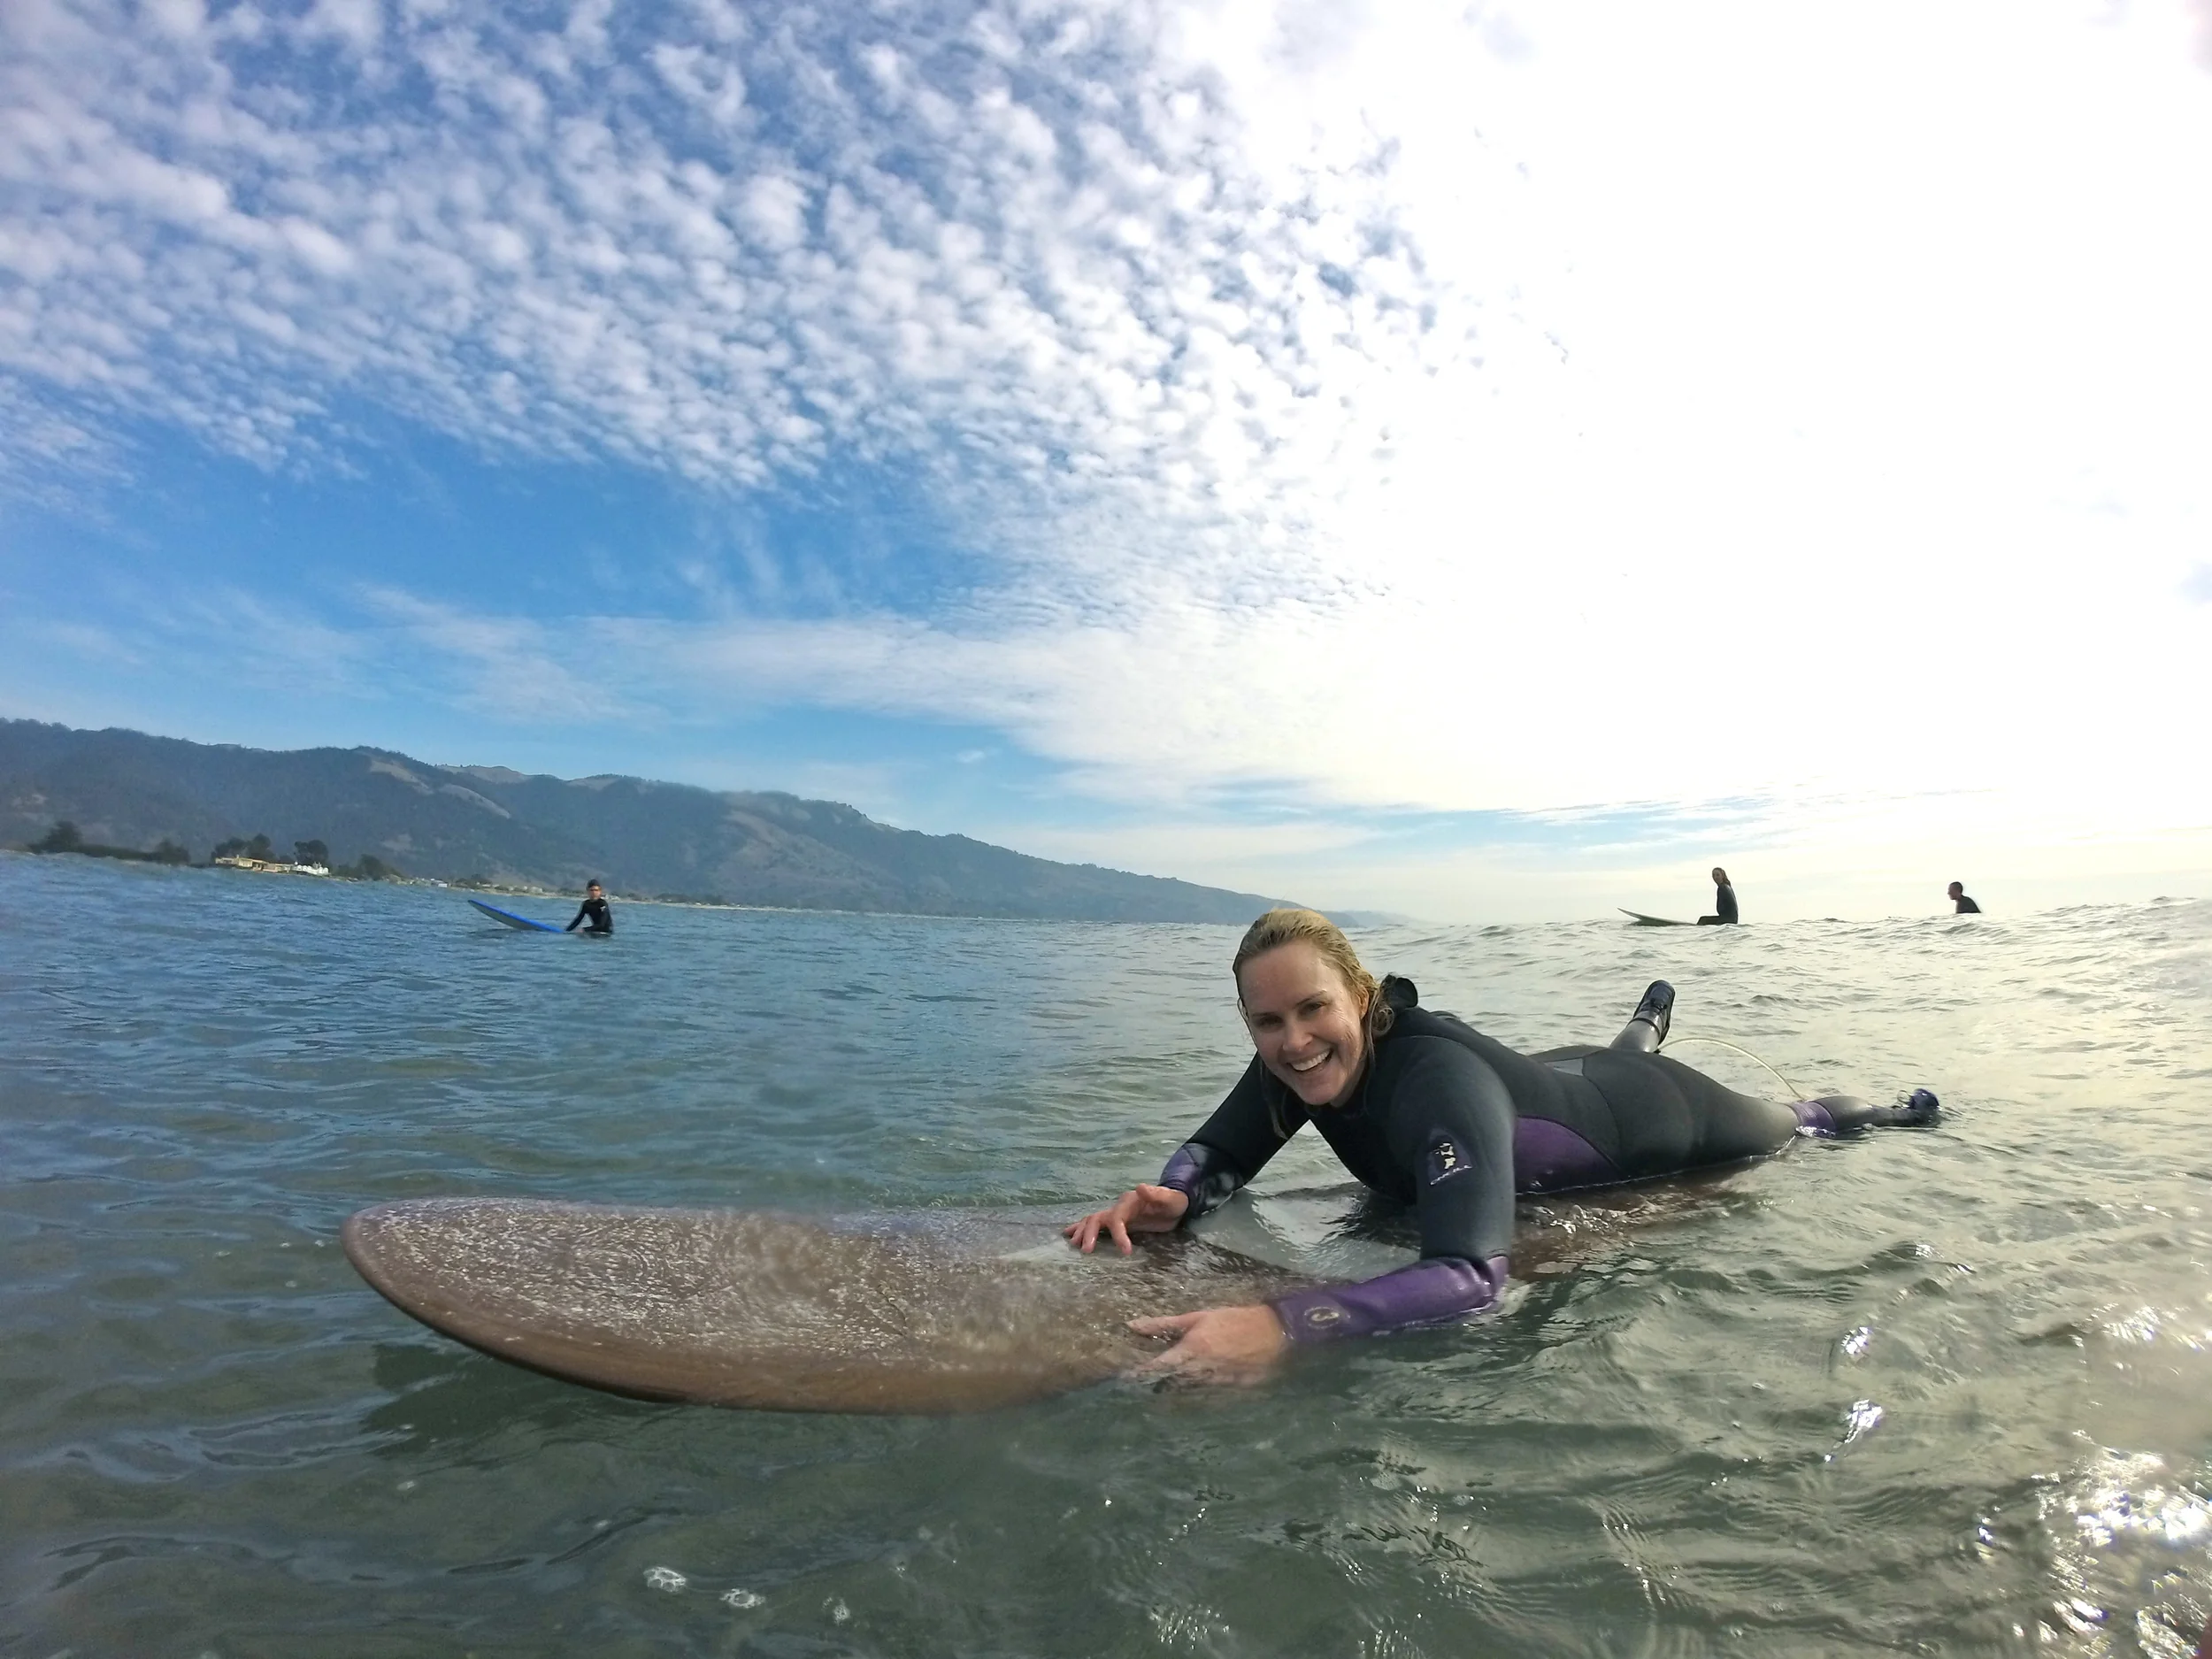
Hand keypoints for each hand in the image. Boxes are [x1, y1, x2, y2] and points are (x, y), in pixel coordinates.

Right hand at [1063, 1184, 1189, 1254]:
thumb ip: (1157, 1195)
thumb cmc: (1174, 1202)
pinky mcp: (1116, 1221)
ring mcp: (1116, 1213)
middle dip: (1090, 1233)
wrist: (1174, 1203)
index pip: (1117, 1218)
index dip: (1118, 1234)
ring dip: (1081, 1231)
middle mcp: (1119, 1207)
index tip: (1126, 1251)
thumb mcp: (1171, 1199)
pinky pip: (1096, 1225)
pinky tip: (1070, 1236)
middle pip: (1098, 1218)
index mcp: (1129, 1202)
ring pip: (1092, 1220)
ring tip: (1073, 1245)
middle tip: (1086, 1251)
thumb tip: (1140, 1187)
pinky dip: (1081, 1229)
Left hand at [1126, 1304, 1287, 1385]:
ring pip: (1187, 1394)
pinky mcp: (1231, 1393)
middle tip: (1144, 1385)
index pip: (1158, 1367)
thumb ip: (1164, 1324)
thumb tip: (1133, 1326)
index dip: (1140, 1374)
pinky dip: (1196, 1396)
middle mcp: (1201, 1371)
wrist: (1273, 1331)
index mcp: (1192, 1350)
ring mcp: (1216, 1385)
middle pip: (1170, 1386)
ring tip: (1165, 1390)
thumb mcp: (1197, 1317)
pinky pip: (1206, 1398)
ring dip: (1175, 1393)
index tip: (1126, 1377)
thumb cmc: (1232, 1320)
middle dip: (1156, 1386)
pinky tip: (1193, 1393)